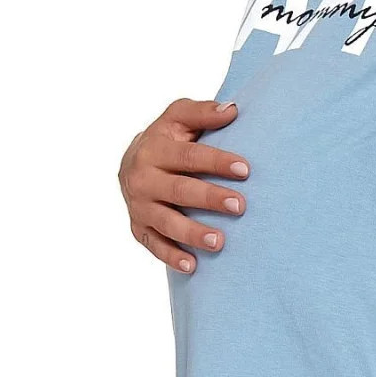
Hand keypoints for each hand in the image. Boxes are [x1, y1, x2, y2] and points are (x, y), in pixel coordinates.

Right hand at [118, 97, 249, 272]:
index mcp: (154, 149)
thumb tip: (231, 110)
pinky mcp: (138, 228)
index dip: (216, 161)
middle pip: (179, 190)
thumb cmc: (166, 139)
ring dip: (193, 233)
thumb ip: (202, 113)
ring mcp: (139, 206)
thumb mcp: (178, 118)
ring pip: (166, 222)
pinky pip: (154, 245)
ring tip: (220, 242)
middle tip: (240, 206)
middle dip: (210, 198)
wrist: (130, 164)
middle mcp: (142, 178)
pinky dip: (171, 256)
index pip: (188, 156)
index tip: (245, 169)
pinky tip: (192, 266)